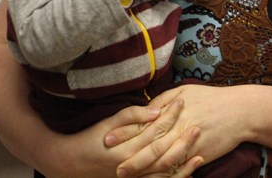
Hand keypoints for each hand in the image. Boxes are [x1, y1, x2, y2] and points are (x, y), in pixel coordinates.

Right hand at [37, 104, 196, 177]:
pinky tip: (188, 174)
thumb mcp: (108, 123)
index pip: (156, 130)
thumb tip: (157, 109)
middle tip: (198, 126)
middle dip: (183, 140)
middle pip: (164, 153)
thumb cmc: (90, 139)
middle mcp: (132, 167)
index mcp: (127, 148)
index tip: (182, 102)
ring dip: (183, 164)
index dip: (170, 116)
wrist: (70, 164)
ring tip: (201, 154)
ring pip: (164, 173)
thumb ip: (132, 116)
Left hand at [109, 85, 245, 176]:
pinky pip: (177, 167)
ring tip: (125, 173)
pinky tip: (151, 177)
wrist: (240, 111)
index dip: (125, 132)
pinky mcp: (199, 154)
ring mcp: (189, 143)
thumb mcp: (186, 91)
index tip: (108, 138)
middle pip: (150, 144)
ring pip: (161, 159)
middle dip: (129, 155)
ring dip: (142, 168)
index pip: (145, 123)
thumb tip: (146, 109)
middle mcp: (179, 127)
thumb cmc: (212, 98)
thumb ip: (164, 99)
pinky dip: (163, 173)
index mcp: (174, 111)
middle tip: (111, 163)